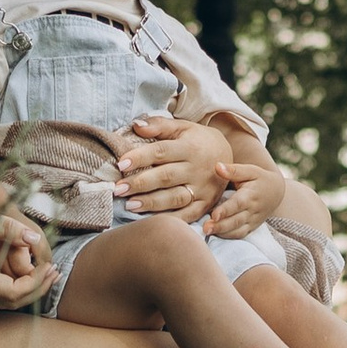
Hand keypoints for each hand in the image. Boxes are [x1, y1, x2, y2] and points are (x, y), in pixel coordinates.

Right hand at [0, 198, 50, 304]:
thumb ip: (6, 228)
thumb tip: (35, 239)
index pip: (13, 292)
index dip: (35, 282)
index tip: (49, 265)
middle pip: (13, 302)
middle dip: (38, 289)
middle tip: (57, 272)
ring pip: (7, 300)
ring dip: (30, 290)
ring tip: (49, 274)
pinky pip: (0, 293)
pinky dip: (19, 287)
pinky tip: (31, 273)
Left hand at [113, 113, 235, 224]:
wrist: (228, 155)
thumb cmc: (198, 140)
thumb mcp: (183, 127)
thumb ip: (159, 125)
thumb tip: (135, 125)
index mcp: (190, 147)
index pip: (161, 152)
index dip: (140, 157)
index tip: (121, 164)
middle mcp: (197, 169)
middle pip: (166, 177)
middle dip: (140, 183)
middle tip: (118, 189)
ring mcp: (203, 189)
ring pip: (175, 198)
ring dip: (152, 203)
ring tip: (130, 206)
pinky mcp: (206, 204)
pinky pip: (188, 215)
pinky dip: (172, 220)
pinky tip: (153, 222)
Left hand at [204, 152, 289, 241]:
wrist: (276, 191)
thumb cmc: (259, 178)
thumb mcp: (250, 170)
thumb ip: (233, 170)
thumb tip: (217, 166)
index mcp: (251, 195)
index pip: (238, 204)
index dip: (226, 210)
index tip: (214, 215)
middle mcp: (252, 210)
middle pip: (236, 220)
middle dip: (220, 225)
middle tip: (205, 228)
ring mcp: (253, 220)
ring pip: (238, 230)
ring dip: (222, 233)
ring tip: (207, 232)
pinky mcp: (252, 227)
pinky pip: (240, 234)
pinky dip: (228, 236)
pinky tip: (215, 234)